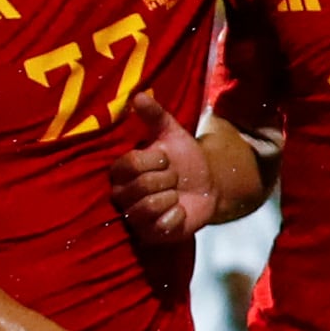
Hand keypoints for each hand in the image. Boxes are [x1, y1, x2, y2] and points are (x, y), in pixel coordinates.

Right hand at [107, 92, 217, 242]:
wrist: (207, 184)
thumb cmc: (184, 158)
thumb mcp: (172, 133)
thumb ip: (155, 115)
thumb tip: (138, 95)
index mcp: (122, 170)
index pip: (129, 164)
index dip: (154, 161)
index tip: (166, 159)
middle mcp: (122, 195)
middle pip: (141, 186)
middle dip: (167, 180)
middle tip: (174, 179)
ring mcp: (134, 217)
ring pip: (147, 208)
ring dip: (171, 198)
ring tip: (175, 194)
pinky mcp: (150, 235)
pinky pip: (161, 227)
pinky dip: (176, 216)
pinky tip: (180, 210)